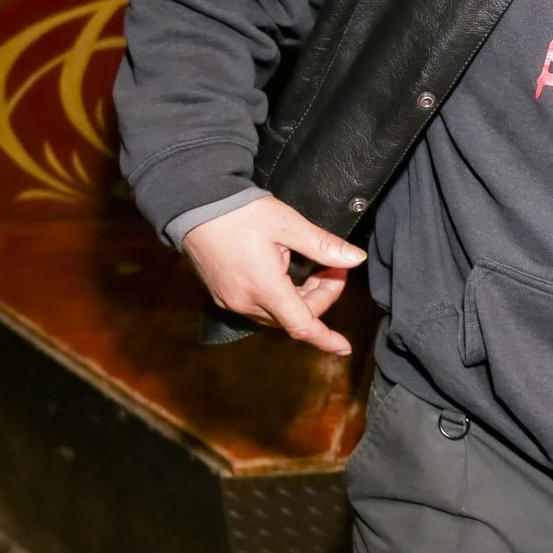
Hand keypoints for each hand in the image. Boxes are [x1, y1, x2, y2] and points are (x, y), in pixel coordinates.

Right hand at [180, 195, 366, 354]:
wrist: (196, 204)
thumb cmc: (242, 213)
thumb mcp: (288, 224)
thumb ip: (323, 245)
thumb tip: (356, 259)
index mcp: (265, 289)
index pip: (302, 326)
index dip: (325, 339)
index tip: (344, 347)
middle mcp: (246, 302)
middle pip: (293, 317)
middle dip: (320, 297)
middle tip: (332, 266)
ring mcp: (231, 300)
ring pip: (276, 314)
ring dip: (300, 298)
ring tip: (313, 267)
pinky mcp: (222, 294)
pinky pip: (258, 307)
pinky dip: (280, 297)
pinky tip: (287, 272)